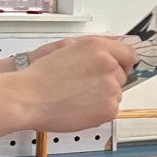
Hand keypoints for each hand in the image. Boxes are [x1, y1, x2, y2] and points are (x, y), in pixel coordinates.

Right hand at [20, 36, 136, 131]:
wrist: (28, 98)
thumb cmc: (42, 76)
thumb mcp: (67, 47)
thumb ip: (94, 47)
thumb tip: (113, 46)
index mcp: (98, 47)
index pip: (128, 53)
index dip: (121, 62)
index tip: (117, 68)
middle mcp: (108, 64)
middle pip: (121, 75)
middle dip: (108, 80)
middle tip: (85, 85)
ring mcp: (110, 87)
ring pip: (116, 93)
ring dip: (103, 96)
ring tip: (78, 96)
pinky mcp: (109, 108)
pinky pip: (112, 109)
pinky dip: (99, 110)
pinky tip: (80, 107)